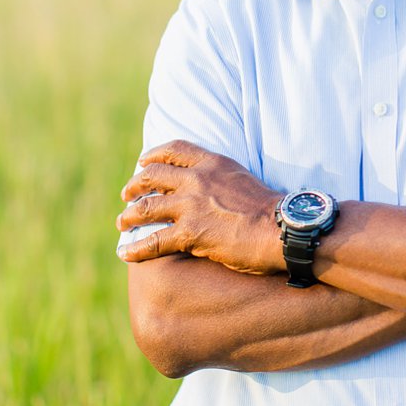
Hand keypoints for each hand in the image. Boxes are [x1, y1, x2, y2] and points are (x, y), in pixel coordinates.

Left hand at [116, 139, 282, 271]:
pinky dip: (135, 249)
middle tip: (127, 195)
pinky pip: (153, 241)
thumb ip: (220, 179)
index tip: (143, 162)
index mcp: (212, 163)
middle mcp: (196, 180)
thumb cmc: (271, 210)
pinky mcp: (190, 233)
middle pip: (152, 176)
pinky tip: (125, 254)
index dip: (153, 156)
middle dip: (135, 186)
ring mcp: (191, 206)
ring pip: (147, 208)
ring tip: (122, 223)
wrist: (284, 230)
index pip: (174, 151)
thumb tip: (207, 189)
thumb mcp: (242, 180)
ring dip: (129, 216)